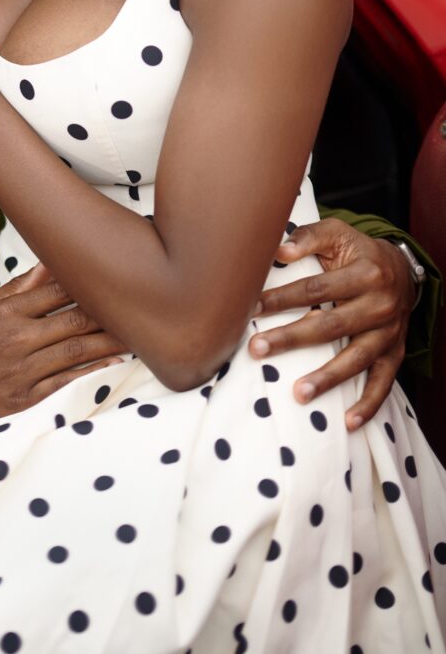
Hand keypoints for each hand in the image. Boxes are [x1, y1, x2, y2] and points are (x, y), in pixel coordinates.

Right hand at [0, 264, 126, 444]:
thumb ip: (17, 290)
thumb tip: (48, 263)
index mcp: (5, 313)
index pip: (55, 291)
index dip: (85, 283)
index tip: (109, 277)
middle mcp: (16, 339)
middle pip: (73, 319)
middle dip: (107, 311)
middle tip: (135, 303)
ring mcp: (24, 370)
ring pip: (77, 350)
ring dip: (109, 340)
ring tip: (136, 331)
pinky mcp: (29, 398)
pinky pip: (69, 380)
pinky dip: (95, 369)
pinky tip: (114, 360)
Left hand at [248, 218, 413, 429]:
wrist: (402, 269)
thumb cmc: (357, 251)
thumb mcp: (336, 233)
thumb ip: (308, 238)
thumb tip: (278, 250)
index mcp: (365, 273)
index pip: (316, 288)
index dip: (282, 298)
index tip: (252, 308)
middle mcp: (380, 305)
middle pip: (331, 326)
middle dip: (292, 339)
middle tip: (258, 349)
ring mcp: (389, 333)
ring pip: (356, 359)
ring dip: (328, 378)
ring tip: (299, 393)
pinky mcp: (395, 353)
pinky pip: (383, 382)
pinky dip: (369, 404)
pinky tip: (348, 421)